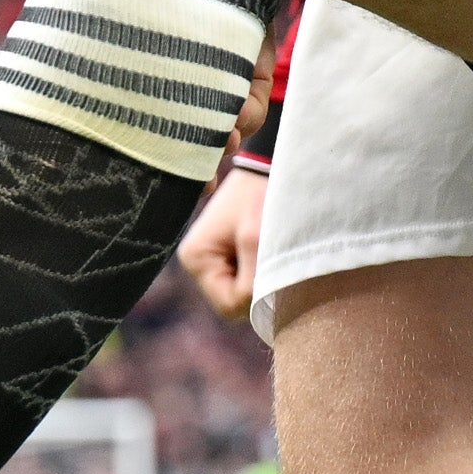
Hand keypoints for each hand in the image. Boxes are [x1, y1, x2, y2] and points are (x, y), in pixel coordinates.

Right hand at [180, 161, 271, 320]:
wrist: (271, 164)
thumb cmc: (262, 195)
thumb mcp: (256, 238)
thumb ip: (254, 280)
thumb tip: (259, 309)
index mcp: (196, 259)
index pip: (229, 304)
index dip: (255, 294)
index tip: (270, 263)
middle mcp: (200, 263)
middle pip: (236, 302)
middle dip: (260, 286)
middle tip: (276, 254)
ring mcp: (215, 260)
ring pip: (246, 293)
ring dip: (265, 277)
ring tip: (274, 246)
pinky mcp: (230, 255)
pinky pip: (251, 279)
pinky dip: (266, 269)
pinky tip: (273, 247)